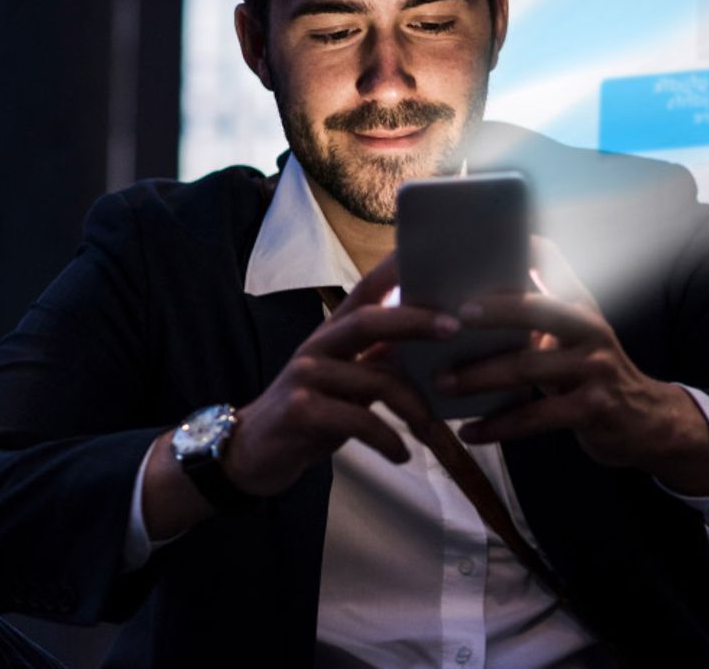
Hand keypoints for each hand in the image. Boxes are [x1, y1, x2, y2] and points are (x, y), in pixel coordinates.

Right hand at [222, 254, 452, 496]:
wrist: (252, 452)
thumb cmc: (314, 410)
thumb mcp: (348, 378)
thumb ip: (380, 357)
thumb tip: (434, 339)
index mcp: (333, 332)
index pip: (365, 290)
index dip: (393, 269)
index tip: (428, 254)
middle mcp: (318, 345)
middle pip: (369, 320)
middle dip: (416, 321)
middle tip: (456, 328)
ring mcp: (306, 377)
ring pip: (376, 380)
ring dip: (415, 408)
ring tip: (433, 430)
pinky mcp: (301, 412)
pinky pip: (360, 422)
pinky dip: (388, 440)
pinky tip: (402, 454)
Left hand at [438, 237, 708, 494]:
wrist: (646, 421)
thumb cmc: (594, 375)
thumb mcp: (578, 338)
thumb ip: (543, 318)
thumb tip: (478, 302)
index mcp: (583, 308)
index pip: (556, 265)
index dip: (527, 249)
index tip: (488, 239)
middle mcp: (592, 331)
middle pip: (538, 312)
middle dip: (494, 311)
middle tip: (452, 317)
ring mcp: (595, 369)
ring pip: (528, 368)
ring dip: (479, 376)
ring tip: (441, 383)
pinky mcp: (593, 409)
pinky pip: (535, 417)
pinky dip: (498, 426)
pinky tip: (469, 432)